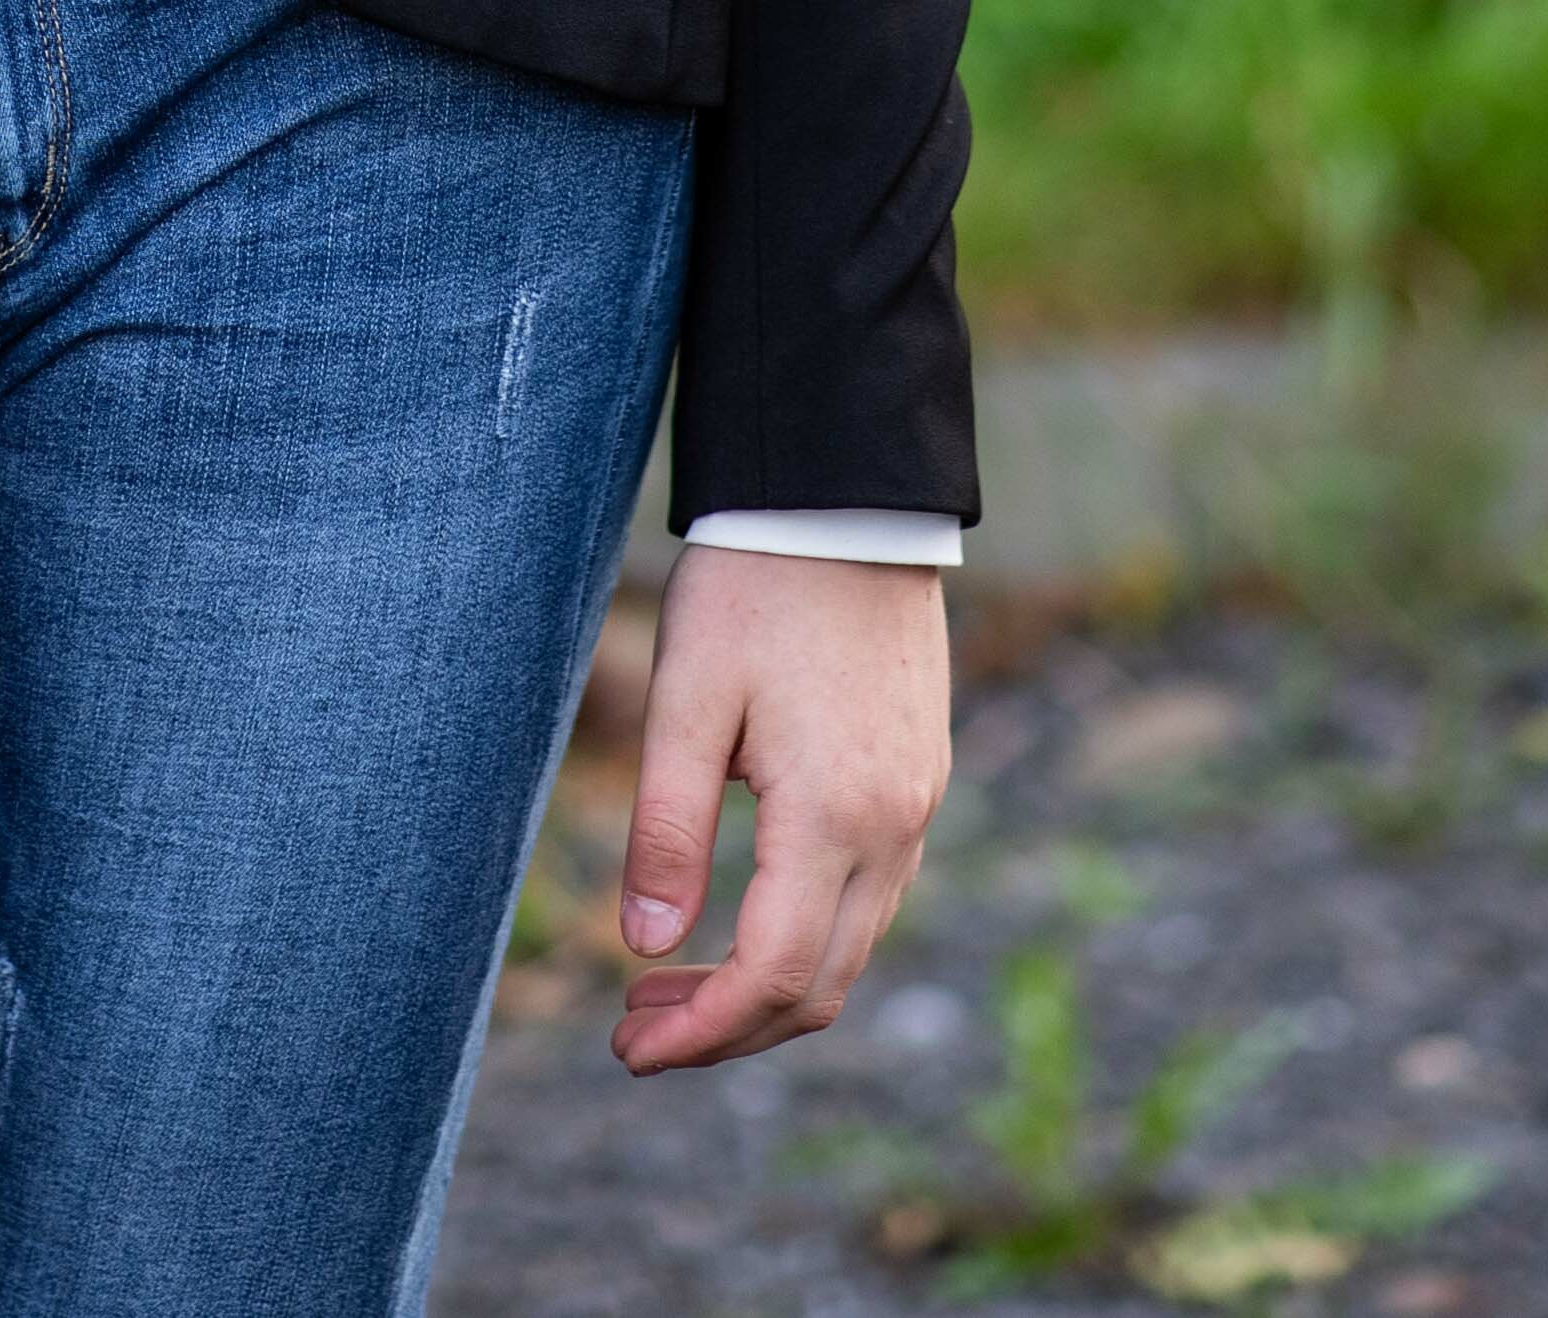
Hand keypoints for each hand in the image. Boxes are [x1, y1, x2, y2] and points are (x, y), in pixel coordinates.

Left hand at [610, 544, 947, 1072]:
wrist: (847, 496)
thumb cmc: (754, 585)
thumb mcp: (687, 697)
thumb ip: (666, 827)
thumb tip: (640, 947)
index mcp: (835, 815)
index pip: (773, 977)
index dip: (700, 1032)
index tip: (627, 1050)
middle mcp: (893, 828)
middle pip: (820, 988)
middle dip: (726, 1029)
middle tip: (633, 1030)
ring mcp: (918, 807)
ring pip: (851, 949)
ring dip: (765, 988)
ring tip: (669, 980)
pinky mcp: (920, 780)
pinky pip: (871, 898)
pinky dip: (805, 936)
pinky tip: (740, 916)